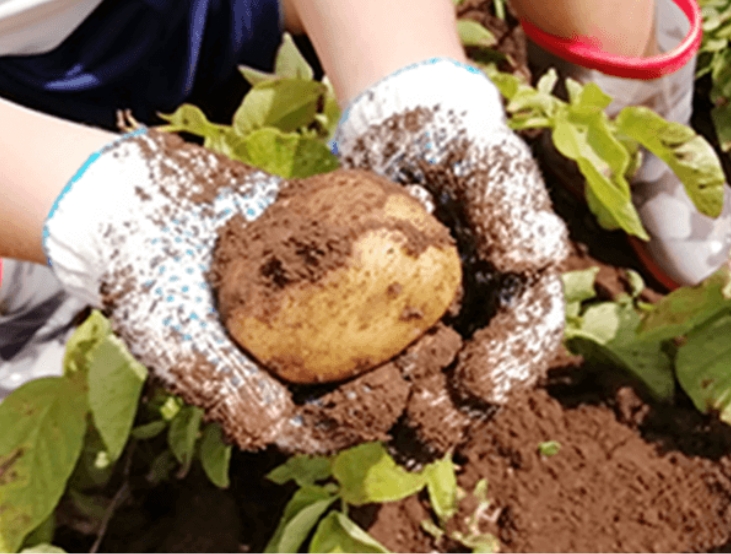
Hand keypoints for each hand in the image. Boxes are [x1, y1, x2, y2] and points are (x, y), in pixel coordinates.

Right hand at [43, 129, 409, 453]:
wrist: (134, 206)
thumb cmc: (145, 279)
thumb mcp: (174, 339)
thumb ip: (221, 386)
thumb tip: (272, 428)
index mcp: (272, 390)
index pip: (332, 416)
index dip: (373, 406)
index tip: (403, 380)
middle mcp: (301, 353)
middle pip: (366, 369)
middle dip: (410, 361)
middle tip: (442, 338)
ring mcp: (316, 306)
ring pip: (375, 315)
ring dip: (414, 305)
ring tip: (449, 286)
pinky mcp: (322, 258)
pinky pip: (361, 258)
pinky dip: (390, 243)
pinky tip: (423, 222)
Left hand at [335, 59, 569, 412]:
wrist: (403, 141)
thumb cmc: (454, 150)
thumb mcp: (486, 163)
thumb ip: (511, 208)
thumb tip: (533, 257)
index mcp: (519, 288)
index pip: (525, 336)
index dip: (507, 366)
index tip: (479, 385)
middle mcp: (483, 317)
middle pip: (479, 378)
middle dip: (456, 409)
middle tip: (425, 423)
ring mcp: (439, 326)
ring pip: (435, 383)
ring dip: (414, 414)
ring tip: (389, 431)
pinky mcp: (393, 325)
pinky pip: (388, 364)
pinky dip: (372, 388)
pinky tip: (345, 406)